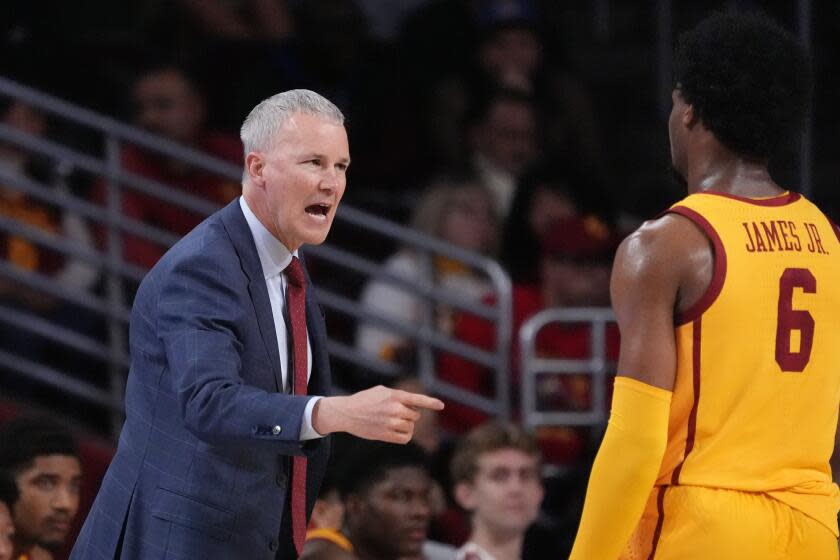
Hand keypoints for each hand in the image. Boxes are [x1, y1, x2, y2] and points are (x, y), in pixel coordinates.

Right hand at [312, 385, 443, 443]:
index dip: (431, 402)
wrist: (347, 413)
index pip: (417, 399)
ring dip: (406, 426)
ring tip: (393, 422)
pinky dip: (405, 435)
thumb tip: (413, 403)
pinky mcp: (386, 435)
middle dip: (409, 415)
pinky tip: (396, 431)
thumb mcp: (382, 391)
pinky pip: (405, 438)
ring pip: (411, 427)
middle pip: (415, 416)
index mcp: (395, 395)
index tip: (441, 405)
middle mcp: (395, 408)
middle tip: (395, 413)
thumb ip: (398, 395)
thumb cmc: (365, 400)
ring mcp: (391, 422)